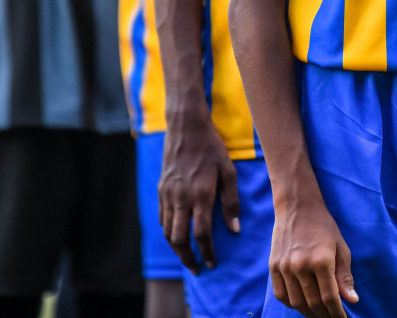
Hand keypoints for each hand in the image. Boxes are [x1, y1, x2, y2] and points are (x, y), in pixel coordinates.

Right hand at [159, 107, 240, 271]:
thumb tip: (235, 230)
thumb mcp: (229, 171)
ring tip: (187, 256)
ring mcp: (168, 194)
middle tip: (197, 269)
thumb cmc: (212, 148)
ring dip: (176, 248)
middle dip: (187, 258)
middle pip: (179, 239)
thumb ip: (231, 202)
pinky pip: (162, 218)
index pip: (201, 234)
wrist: (186, 127)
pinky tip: (177, 235)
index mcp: (200, 195)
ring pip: (167, 231)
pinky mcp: (161, 189)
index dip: (207, 252)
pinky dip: (168, 231)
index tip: (212, 264)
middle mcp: (180, 198)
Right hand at [269, 194, 355, 317]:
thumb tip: (351, 300)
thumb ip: (345, 276)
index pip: (330, 298)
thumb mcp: (341, 248)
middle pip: (313, 303)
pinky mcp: (273, 266)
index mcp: (321, 260)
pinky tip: (302, 304)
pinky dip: (292, 304)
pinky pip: (281, 294)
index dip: (337, 313)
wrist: (297, 206)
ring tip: (319, 314)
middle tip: (332, 317)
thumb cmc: (324, 226)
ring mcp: (284, 266)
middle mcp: (300, 266)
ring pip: (297, 302)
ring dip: (309, 312)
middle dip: (325, 315)